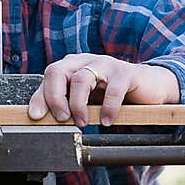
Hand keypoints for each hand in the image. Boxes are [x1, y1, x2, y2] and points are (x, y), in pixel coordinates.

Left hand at [27, 54, 179, 126]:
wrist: (147, 87)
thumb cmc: (110, 93)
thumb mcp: (84, 98)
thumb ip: (65, 104)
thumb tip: (42, 119)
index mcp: (71, 66)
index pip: (48, 77)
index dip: (40, 97)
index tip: (37, 117)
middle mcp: (84, 61)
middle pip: (57, 71)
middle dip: (55, 98)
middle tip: (62, 119)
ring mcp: (105, 64)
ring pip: (81, 79)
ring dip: (78, 105)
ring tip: (83, 123)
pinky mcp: (125, 72)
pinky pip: (113, 89)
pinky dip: (108, 108)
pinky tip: (106, 121)